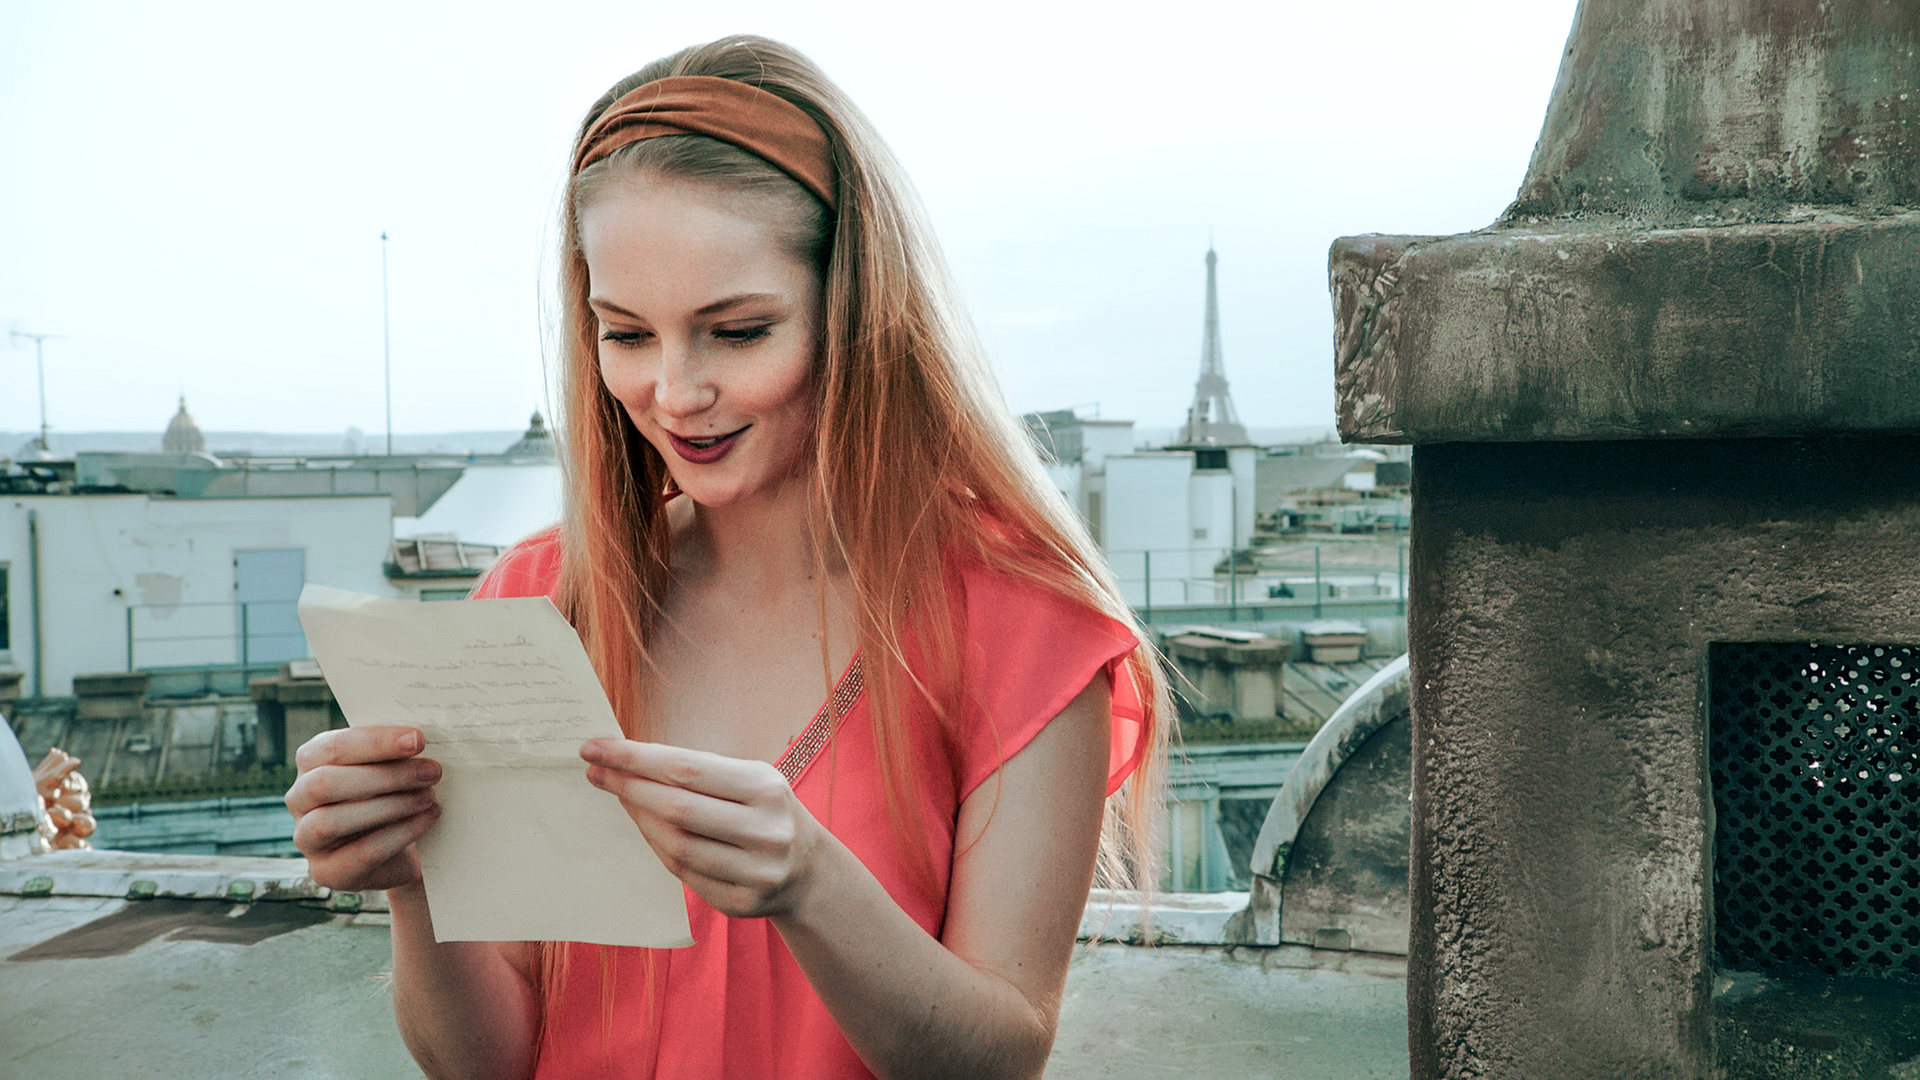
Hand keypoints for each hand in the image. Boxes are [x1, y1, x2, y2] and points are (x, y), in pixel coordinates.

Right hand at [286, 727, 441, 893]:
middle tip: (431, 771)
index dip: (376, 742)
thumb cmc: (393, 793)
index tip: (418, 740)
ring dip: (389, 806)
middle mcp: (299, 798)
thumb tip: (420, 738)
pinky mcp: (326, 871)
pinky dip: (399, 834)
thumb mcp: (390, 766)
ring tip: (428, 797)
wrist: (399, 848)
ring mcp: (306, 838)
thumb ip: (395, 751)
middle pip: (325, 783)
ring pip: (331, 821)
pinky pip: (359, 854)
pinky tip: (428, 819)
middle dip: (385, 776)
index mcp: (311, 761)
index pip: (332, 746)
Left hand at [581, 739, 822, 918]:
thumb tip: (629, 759)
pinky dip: (657, 847)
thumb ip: (699, 771)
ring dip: (638, 818)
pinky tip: (644, 827)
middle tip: (596, 771)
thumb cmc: (765, 811)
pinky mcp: (740, 904)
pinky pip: (683, 873)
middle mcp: (765, 831)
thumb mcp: (750, 779)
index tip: (596, 748)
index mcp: (766, 788)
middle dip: (628, 786)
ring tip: (618, 796)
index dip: (635, 758)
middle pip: (677, 807)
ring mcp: (755, 872)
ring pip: (676, 845)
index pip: (686, 768)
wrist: (809, 870)